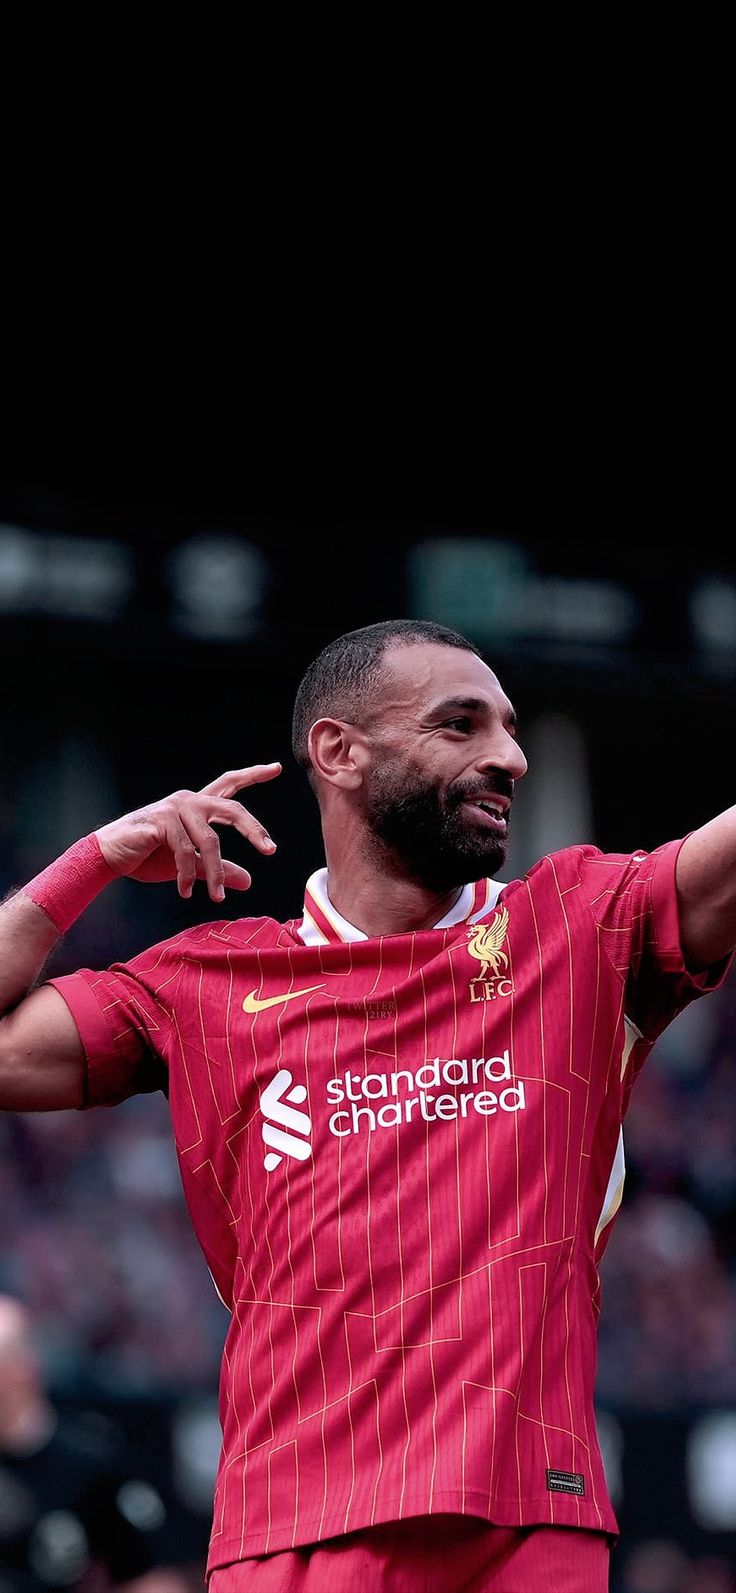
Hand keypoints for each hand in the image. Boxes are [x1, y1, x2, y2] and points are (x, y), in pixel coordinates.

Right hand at [95, 765, 281, 900]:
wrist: (109, 857)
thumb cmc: (147, 858)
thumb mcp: (188, 867)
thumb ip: (216, 869)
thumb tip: (248, 880)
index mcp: (196, 807)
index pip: (229, 785)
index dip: (252, 775)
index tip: (276, 767)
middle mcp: (188, 801)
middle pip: (232, 809)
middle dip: (253, 829)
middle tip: (270, 850)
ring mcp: (175, 808)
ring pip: (210, 841)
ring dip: (215, 873)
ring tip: (216, 897)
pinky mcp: (162, 820)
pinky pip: (186, 851)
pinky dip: (188, 875)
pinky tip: (184, 891)